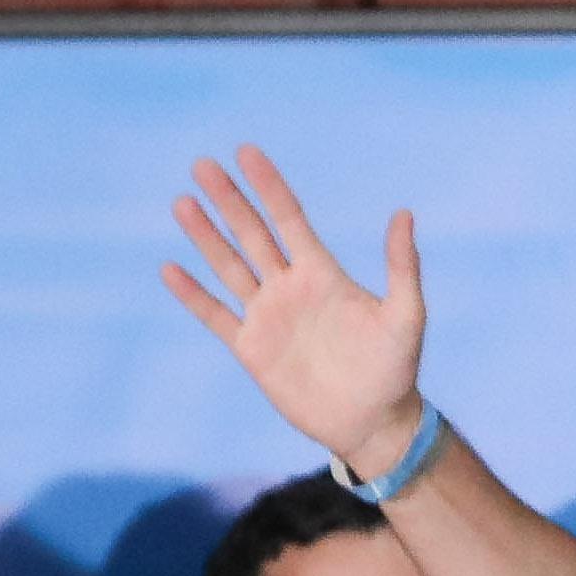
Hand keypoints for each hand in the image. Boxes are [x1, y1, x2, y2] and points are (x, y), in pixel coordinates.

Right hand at [165, 151, 429, 473]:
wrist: (374, 423)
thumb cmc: (396, 370)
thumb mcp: (406, 316)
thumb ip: (401, 266)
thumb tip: (404, 213)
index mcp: (322, 273)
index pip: (289, 218)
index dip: (269, 186)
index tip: (246, 152)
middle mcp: (290, 287)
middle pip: (252, 234)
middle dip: (229, 200)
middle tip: (203, 165)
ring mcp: (268, 317)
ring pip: (229, 266)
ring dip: (206, 236)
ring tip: (183, 203)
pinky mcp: (252, 349)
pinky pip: (216, 316)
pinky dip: (193, 295)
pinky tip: (170, 268)